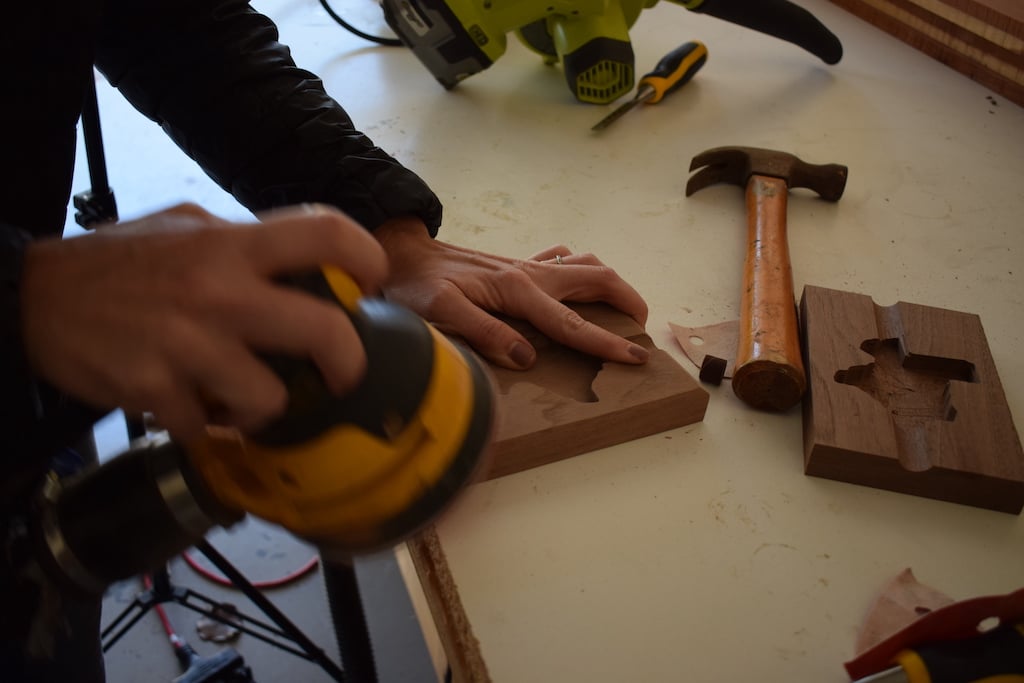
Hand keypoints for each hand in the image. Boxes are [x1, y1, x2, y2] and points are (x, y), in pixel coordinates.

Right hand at [20, 203, 386, 442]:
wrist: (29, 299)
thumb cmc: (118, 263)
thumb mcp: (184, 229)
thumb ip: (244, 244)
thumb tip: (305, 265)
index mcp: (230, 245)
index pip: (327, 234)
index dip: (367, 260)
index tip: (369, 286)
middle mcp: (218, 291)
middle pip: (326, 332)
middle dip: (347, 363)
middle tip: (341, 374)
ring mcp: (187, 345)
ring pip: (270, 399)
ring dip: (261, 407)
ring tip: (241, 397)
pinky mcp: (154, 391)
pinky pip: (207, 429)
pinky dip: (203, 427)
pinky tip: (187, 407)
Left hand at [375, 217, 649, 369]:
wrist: (401, 254)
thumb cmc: (416, 287)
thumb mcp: (442, 313)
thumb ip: (485, 333)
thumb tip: (526, 357)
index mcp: (517, 289)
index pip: (572, 322)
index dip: (606, 342)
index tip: (636, 356)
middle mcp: (530, 274)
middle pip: (597, 277)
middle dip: (628, 300)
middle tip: (642, 329)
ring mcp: (526, 267)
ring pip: (584, 266)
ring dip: (610, 284)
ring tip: (622, 309)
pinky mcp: (516, 266)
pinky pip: (561, 262)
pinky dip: (580, 271)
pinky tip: (576, 285)